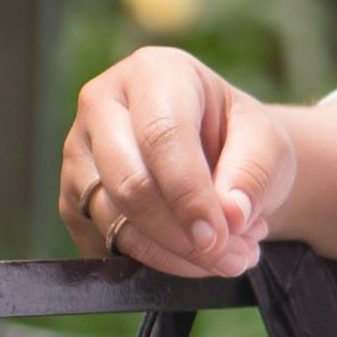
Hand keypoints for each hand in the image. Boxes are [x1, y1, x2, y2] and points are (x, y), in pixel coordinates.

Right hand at [61, 48, 293, 277]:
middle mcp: (102, 105)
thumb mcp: (266, 143)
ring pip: (114, 220)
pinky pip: (105, 245)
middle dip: (182, 235)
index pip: (162, 135)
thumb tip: (230, 218)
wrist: (217, 155)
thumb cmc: (239, 139)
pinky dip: (155, 264)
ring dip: (175, 255)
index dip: (190, 194)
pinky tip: (195, 256)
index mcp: (153, 72)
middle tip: (232, 258)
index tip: (220, 236)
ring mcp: (78, 153)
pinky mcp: (70, 200)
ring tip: (229, 256)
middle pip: (129, 182)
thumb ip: (253, 176)